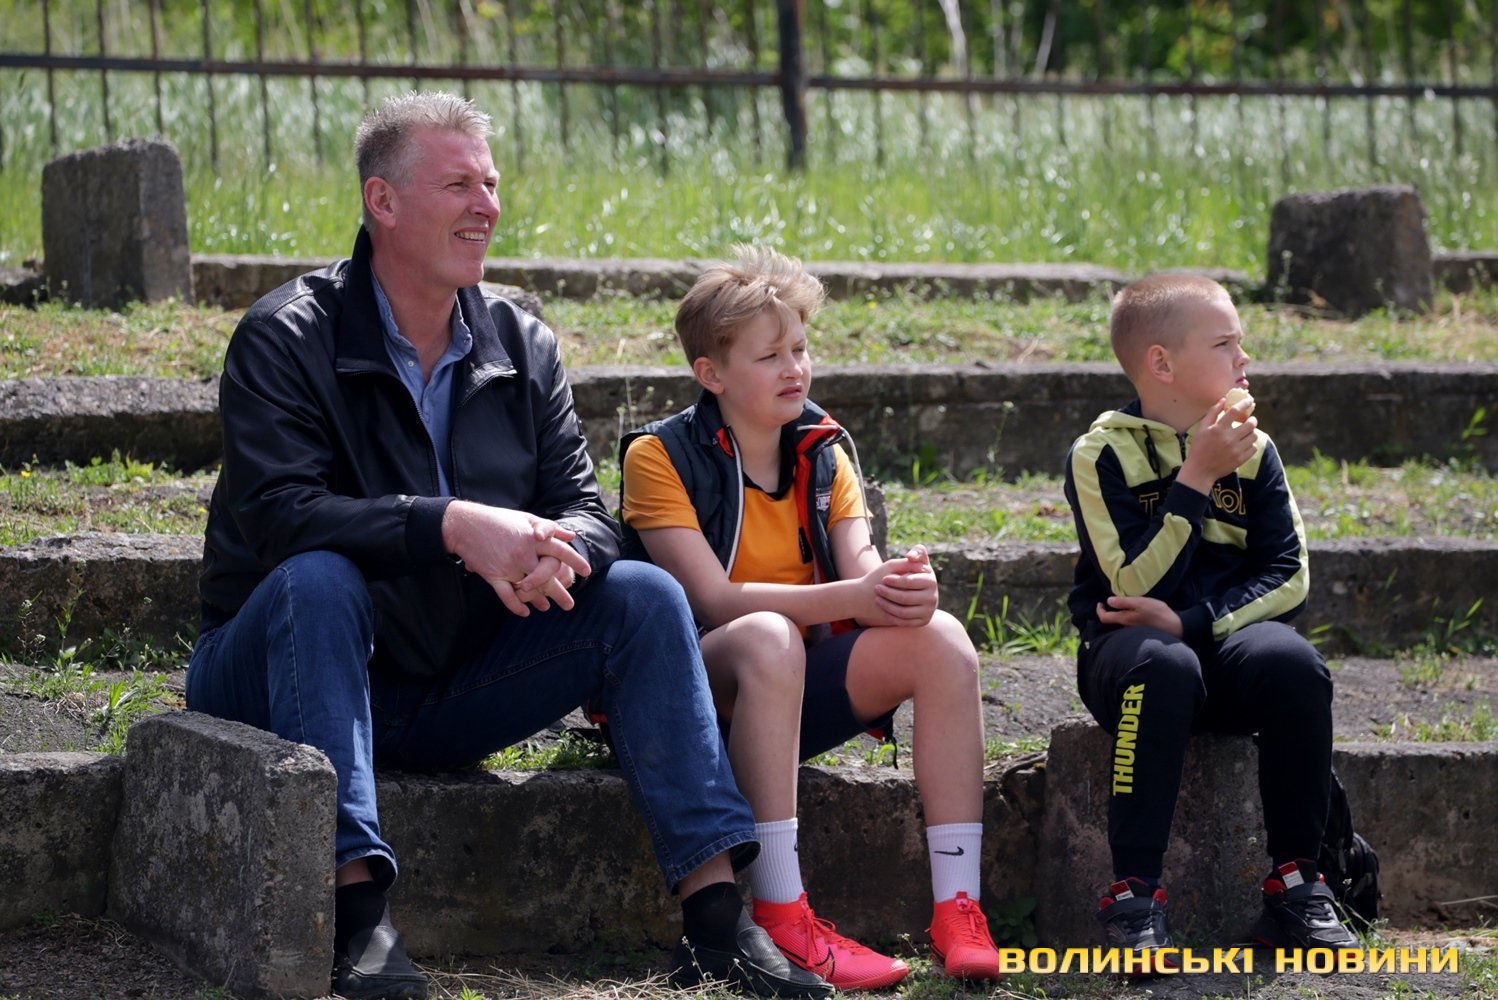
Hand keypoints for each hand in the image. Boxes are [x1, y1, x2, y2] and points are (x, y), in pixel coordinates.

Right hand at [442, 501, 590, 614]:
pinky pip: (508, 596)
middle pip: (548, 577)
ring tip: (547, 608)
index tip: (587, 572)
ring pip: (530, 589)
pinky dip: (517, 606)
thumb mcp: (526, 518)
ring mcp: (508, 566)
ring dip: (540, 601)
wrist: (465, 524)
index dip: (575, 561)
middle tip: (569, 605)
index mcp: (533, 538)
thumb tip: (570, 537)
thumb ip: (549, 528)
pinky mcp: (493, 575)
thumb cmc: (497, 520)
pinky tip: (525, 612)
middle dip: (560, 592)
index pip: (560, 551)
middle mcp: (523, 553)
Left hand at [863, 545, 938, 626]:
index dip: (894, 580)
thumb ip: (916, 552)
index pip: (909, 581)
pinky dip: (891, 616)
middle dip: (888, 593)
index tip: (883, 578)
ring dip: (887, 605)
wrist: (912, 591)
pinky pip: (905, 622)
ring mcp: (929, 611)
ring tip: (877, 598)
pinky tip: (883, 609)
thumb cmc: (910, 572)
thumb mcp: (914, 560)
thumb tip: (910, 557)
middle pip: (905, 597)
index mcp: (931, 580)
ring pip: (904, 612)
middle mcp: (934, 597)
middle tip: (877, 589)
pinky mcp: (924, 621)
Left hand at [1095, 595, 1181, 636]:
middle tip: (1108, 604)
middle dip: (1107, 613)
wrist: (1175, 627)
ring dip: (1116, 616)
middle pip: (1111, 622)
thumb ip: (1124, 602)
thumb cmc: (1157, 613)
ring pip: (1119, 624)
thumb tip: (1108, 601)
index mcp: (1124, 620)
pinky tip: (1131, 613)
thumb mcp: (1140, 603)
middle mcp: (1126, 628)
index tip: (1100, 603)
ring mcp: (1133, 631)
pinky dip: (1125, 619)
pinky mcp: (1140, 632)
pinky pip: (1127, 626)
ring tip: (1118, 607)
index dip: (1099, 611)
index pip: (1104, 618)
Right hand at [1178, 398, 1257, 492]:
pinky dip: (1251, 445)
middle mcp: (1228, 438)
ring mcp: (1236, 449)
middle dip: (1252, 420)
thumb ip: (1212, 413)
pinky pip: (1254, 448)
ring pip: (1254, 436)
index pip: (1235, 411)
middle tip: (1250, 420)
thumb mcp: (1202, 429)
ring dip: (1252, 433)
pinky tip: (1244, 445)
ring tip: (1246, 434)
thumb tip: (1223, 400)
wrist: (1200, 471)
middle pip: (1250, 424)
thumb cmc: (1199, 448)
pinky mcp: (1240, 459)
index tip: (1249, 401)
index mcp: (1218, 429)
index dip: (1244, 403)